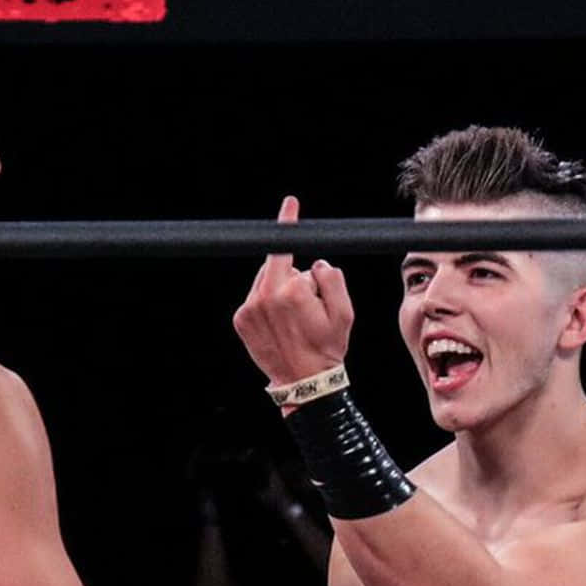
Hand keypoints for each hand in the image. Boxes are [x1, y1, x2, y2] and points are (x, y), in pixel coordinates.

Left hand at [233, 196, 354, 386]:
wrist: (304, 383)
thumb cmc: (327, 348)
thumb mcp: (345, 311)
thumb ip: (332, 277)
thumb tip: (315, 264)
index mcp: (290, 291)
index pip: (286, 247)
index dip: (288, 222)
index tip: (289, 203)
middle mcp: (264, 296)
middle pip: (280, 267)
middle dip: (295, 277)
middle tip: (308, 307)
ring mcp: (249, 309)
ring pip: (266, 281)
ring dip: (279, 290)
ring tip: (293, 319)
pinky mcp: (240, 320)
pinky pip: (255, 298)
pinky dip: (266, 304)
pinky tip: (279, 324)